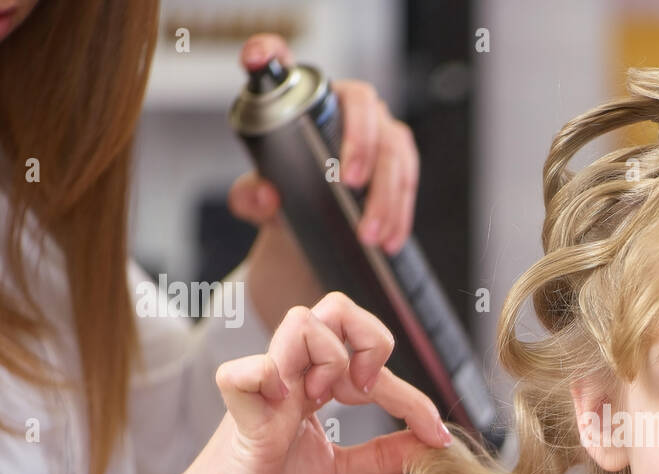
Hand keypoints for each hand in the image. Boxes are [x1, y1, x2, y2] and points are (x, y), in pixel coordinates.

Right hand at [169, 291, 453, 473]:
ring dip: (331, 358)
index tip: (436, 435)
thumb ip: (381, 456)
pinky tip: (283, 410)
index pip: (372, 361)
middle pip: (336, 307)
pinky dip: (267, 379)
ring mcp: (264, 392)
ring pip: (301, 320)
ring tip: (325, 403)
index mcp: (313, 389)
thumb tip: (431, 445)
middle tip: (369, 394)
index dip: (414, 396)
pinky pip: (246, 371)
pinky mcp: (238, 416)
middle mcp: (291, 379)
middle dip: (372, 342)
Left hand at [228, 33, 419, 254]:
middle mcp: (343, 103)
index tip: (256, 58)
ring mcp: (378, 127)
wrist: (317, 222)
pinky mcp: (400, 156)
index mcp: (299, 100)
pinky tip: (390, 238)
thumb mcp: (259, 202)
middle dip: (361, 144)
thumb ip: (250, 200)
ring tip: (369, 234)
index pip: (279, 58)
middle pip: (363, 106)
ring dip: (385, 194)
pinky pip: (408, 177)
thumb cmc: (287, 194)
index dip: (267, 50)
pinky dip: (400, 211)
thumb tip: (268, 197)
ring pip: (393, 148)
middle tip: (349, 183)